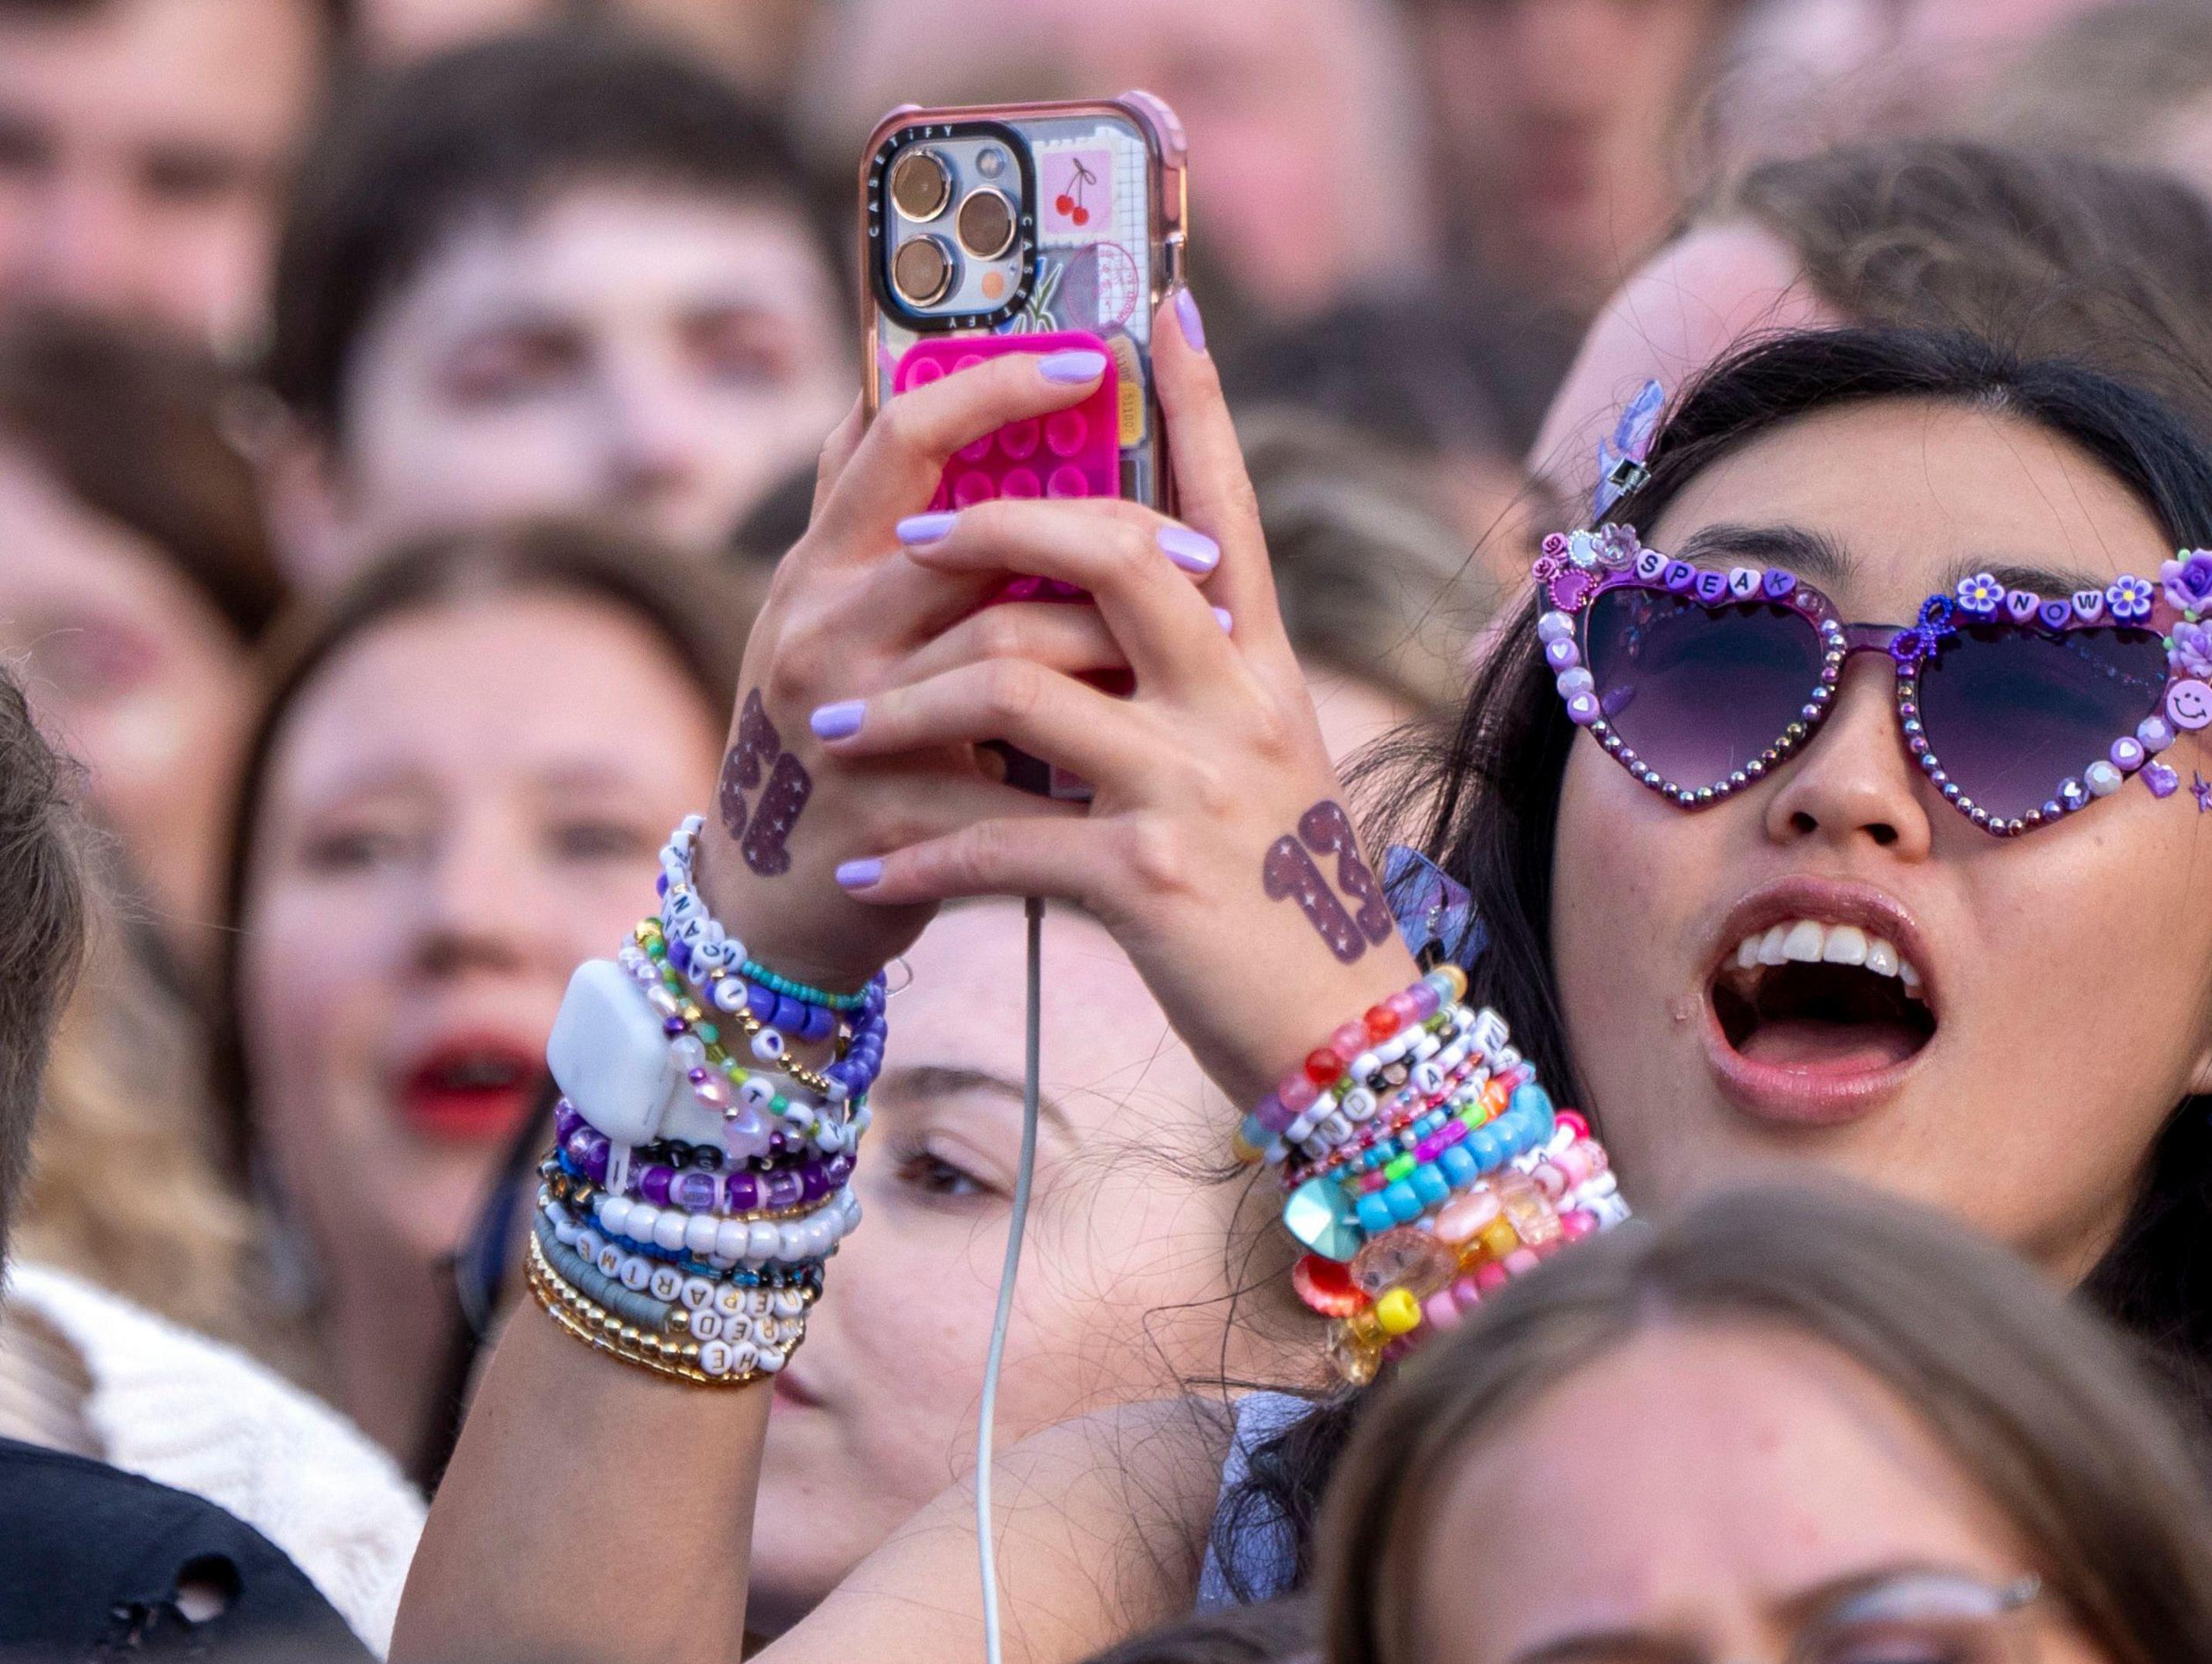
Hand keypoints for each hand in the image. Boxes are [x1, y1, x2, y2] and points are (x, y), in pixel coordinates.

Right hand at [696, 342, 1182, 992]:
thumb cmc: (843, 728)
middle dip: (1108, 543)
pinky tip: (1153, 769)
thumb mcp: (838, 612)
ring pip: (1008, 657)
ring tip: (1195, 657)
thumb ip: (882, 511)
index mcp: (823, 560)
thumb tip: (911, 369)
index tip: (1093, 358)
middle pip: (981, 545)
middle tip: (1201, 552)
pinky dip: (1089, 778)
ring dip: (1115, 657)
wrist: (772, 903)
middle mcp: (822, 627)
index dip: (996, 383)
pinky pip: (1014, 786)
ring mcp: (847, 723)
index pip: (903, 432)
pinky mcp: (886, 817)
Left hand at [816, 295, 1422, 1099]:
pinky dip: (917, 854)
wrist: (1349, 1040)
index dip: (1196, 402)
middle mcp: (1237, 707)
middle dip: (994, 528)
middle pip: (1115, 551)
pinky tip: (869, 869)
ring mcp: (1194, 787)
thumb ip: (1203, 690)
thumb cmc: (1293, 906)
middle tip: (907, 547)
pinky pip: (997, 839)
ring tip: (846, 731)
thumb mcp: (1272, 772)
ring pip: (1017, 688)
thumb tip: (1119, 624)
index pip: (1229, 508)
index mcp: (1265, 672)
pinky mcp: (1146, 879)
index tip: (1157, 305)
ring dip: (909, 707)